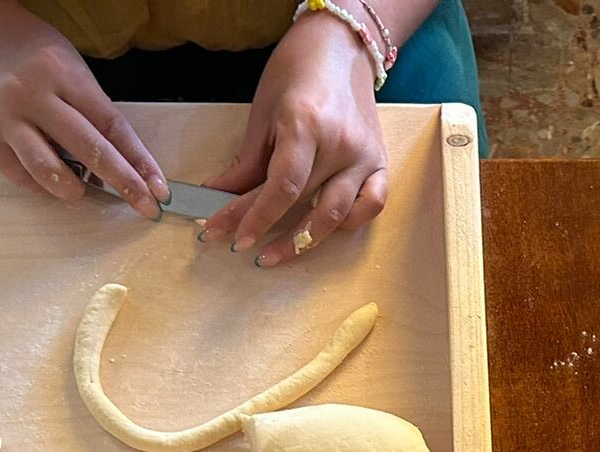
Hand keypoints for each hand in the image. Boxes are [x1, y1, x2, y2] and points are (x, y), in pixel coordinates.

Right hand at [0, 8, 166, 217]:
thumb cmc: (43, 62)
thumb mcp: (76, 74)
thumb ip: (97, 115)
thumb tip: (128, 169)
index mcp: (63, 75)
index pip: (111, 125)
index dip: (139, 161)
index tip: (159, 189)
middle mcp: (31, 95)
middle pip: (85, 148)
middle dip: (121, 182)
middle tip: (145, 207)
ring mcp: (4, 117)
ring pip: (45, 168)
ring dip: (72, 189)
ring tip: (80, 190)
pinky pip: (20, 175)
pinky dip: (41, 185)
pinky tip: (49, 178)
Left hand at [199, 12, 387, 265]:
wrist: (340, 48)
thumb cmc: (296, 73)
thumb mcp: (263, 112)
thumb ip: (247, 161)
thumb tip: (219, 195)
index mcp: (306, 124)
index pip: (281, 186)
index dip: (252, 216)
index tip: (224, 233)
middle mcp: (340, 144)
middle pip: (301, 203)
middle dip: (263, 228)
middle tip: (237, 244)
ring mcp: (365, 157)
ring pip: (336, 215)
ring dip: (302, 241)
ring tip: (274, 254)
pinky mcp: (380, 163)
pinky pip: (370, 205)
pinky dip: (349, 222)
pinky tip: (324, 229)